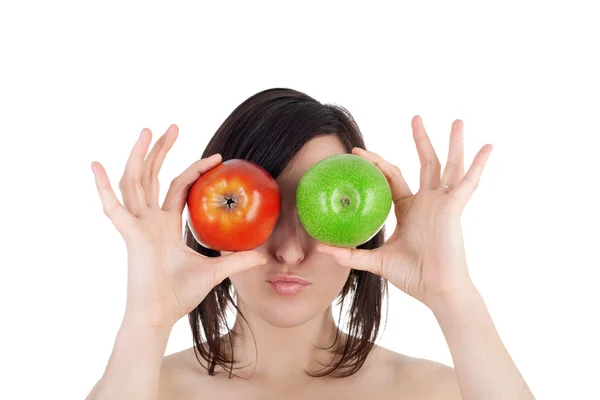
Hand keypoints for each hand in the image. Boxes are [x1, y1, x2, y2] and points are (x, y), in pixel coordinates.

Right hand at [91, 125, 265, 327]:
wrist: (160, 314)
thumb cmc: (180, 295)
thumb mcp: (215, 271)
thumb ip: (237, 260)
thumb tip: (263, 256)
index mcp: (165, 226)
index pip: (178, 187)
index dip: (194, 170)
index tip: (216, 157)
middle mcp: (149, 220)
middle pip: (152, 176)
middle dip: (161, 150)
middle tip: (173, 126)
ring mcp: (137, 225)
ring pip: (135, 182)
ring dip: (138, 156)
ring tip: (146, 131)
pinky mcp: (129, 234)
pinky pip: (112, 208)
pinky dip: (102, 187)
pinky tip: (96, 165)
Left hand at [316, 116, 491, 307]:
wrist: (435, 289)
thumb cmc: (412, 276)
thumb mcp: (376, 260)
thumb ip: (351, 254)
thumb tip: (322, 248)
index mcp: (409, 209)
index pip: (392, 177)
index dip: (376, 163)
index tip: (358, 152)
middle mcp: (427, 202)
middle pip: (426, 163)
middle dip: (421, 140)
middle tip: (415, 118)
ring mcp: (443, 203)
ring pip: (448, 166)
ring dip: (453, 143)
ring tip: (458, 120)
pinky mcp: (454, 208)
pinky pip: (467, 183)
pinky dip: (478, 165)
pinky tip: (488, 147)